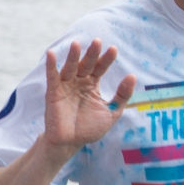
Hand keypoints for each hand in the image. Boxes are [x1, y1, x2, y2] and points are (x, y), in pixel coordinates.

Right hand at [43, 39, 136, 155]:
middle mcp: (78, 82)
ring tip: (76, 44)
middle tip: (97, 41)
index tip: (113, 49)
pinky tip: (51, 54)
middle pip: (86, 64)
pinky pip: (52, 76)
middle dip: (91, 53)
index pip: (100, 68)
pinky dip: (51, 65)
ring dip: (72, 56)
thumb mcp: (111, 112)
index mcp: (91, 85)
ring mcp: (65, 86)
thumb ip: (122, 95)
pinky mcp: (53, 92)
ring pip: (69, 67)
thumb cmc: (89, 129)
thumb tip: (132, 76)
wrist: (70, 144)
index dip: (106, 59)